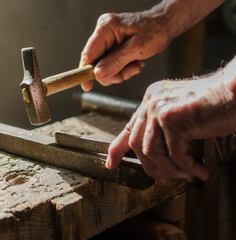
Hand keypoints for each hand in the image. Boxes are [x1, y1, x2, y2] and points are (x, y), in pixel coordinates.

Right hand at [79, 11, 171, 90]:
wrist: (166, 25)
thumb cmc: (155, 30)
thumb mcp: (137, 48)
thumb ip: (116, 62)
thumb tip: (97, 74)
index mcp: (105, 28)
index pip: (88, 53)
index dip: (86, 71)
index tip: (87, 86)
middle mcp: (103, 33)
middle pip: (97, 63)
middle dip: (112, 72)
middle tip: (128, 72)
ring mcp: (108, 40)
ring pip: (105, 67)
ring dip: (121, 71)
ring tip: (136, 65)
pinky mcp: (113, 47)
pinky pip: (112, 65)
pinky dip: (124, 68)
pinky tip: (136, 63)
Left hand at [106, 72, 235, 181]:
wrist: (234, 92)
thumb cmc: (213, 105)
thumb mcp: (180, 116)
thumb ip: (162, 131)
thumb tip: (153, 156)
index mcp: (151, 100)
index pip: (129, 127)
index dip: (117, 148)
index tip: (111, 163)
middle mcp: (151, 102)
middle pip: (137, 144)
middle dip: (151, 167)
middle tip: (166, 179)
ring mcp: (159, 109)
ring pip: (152, 152)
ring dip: (170, 169)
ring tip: (187, 175)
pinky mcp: (172, 119)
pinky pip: (175, 154)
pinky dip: (187, 167)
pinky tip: (199, 170)